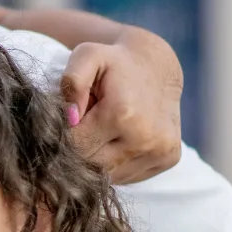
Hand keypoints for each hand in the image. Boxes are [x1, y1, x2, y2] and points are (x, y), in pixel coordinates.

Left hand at [60, 30, 183, 183]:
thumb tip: (69, 117)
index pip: (75, 146)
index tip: (66, 122)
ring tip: (100, 131)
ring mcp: (160, 151)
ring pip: (108, 176)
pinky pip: (127, 175)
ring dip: (97, 159)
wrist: (157, 65)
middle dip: (79, 150)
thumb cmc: (114, 61)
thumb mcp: (87, 55)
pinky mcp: (168, 159)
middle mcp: (144, 138)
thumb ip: (72, 81)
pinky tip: (116, 140)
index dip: (63, 137)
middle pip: (91, 166)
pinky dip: (115, 163)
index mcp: (122, 113)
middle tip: (82, 127)